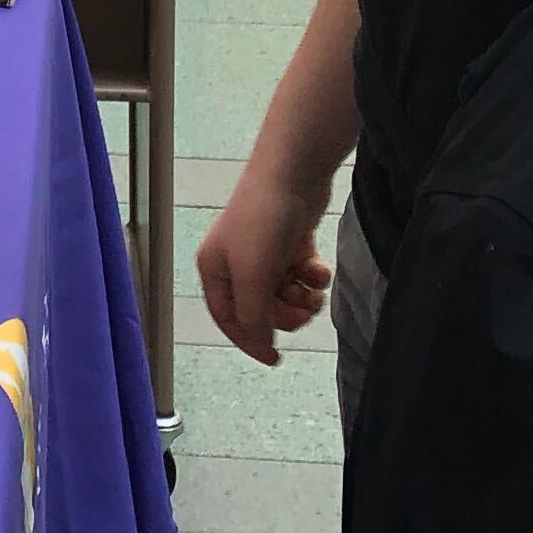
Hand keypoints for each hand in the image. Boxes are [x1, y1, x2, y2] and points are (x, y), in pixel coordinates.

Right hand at [197, 167, 333, 365]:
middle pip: (261, 311)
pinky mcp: (290, 245)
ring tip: (312, 288)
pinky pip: (301, 276)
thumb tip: (260, 343)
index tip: (274, 358)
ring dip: (301, 298)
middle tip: (303, 308)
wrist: (294, 174)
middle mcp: (237, 264)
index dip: (250, 341)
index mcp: (215, 270)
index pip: (228, 319)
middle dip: (285, 314)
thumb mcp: (252, 276)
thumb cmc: (263, 221)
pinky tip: (316, 266)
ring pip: (284, 296)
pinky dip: (312, 277)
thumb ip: (253, 315)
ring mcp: (265, 255)